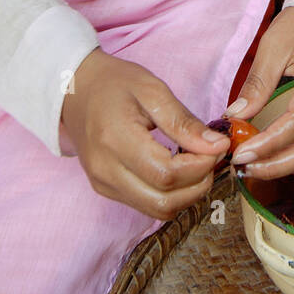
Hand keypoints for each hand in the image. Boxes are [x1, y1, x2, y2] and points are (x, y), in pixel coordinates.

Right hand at [61, 48, 230, 218]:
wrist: (75, 89)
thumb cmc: (114, 83)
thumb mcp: (152, 90)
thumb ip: (183, 121)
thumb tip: (216, 146)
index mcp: (115, 140)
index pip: (166, 174)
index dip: (200, 166)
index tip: (217, 146)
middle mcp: (105, 170)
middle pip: (163, 201)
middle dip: (198, 184)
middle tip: (211, 156)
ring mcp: (103, 183)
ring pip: (157, 210)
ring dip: (187, 194)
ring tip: (197, 163)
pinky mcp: (105, 189)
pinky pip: (146, 205)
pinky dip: (171, 194)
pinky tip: (178, 170)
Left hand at [221, 6, 293, 178]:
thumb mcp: (275, 44)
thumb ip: (257, 82)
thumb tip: (236, 115)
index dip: (268, 143)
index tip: (241, 153)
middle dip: (277, 166)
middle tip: (245, 167)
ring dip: (285, 164)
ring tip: (253, 165)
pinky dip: (293, 154)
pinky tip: (270, 154)